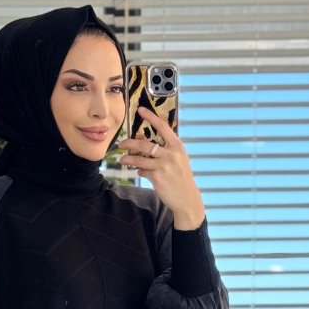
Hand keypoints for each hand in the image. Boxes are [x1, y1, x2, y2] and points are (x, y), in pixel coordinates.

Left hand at [117, 107, 206, 228]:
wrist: (187, 198)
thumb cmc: (181, 177)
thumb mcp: (179, 159)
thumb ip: (166, 150)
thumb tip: (145, 141)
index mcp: (177, 146)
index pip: (162, 127)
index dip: (150, 117)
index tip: (140, 110)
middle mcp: (171, 154)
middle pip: (144, 144)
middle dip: (129, 143)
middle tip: (121, 143)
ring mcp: (163, 166)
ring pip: (139, 159)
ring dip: (128, 159)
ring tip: (122, 160)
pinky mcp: (157, 177)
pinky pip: (142, 171)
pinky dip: (140, 171)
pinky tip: (141, 172)